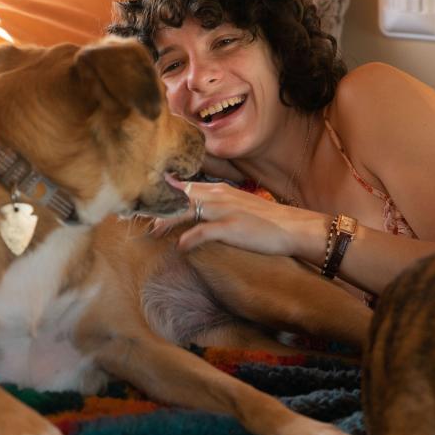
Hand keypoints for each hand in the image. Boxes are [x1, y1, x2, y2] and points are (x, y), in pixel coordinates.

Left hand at [154, 179, 324, 257]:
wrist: (294, 227)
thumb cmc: (268, 221)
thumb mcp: (240, 207)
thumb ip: (219, 207)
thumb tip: (200, 216)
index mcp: (221, 190)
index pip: (186, 187)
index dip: (165, 194)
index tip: (148, 201)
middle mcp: (219, 195)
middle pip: (180, 196)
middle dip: (159, 206)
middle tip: (141, 217)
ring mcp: (225, 210)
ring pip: (186, 210)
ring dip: (167, 221)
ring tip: (153, 231)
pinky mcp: (231, 227)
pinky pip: (201, 232)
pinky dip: (187, 240)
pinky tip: (179, 248)